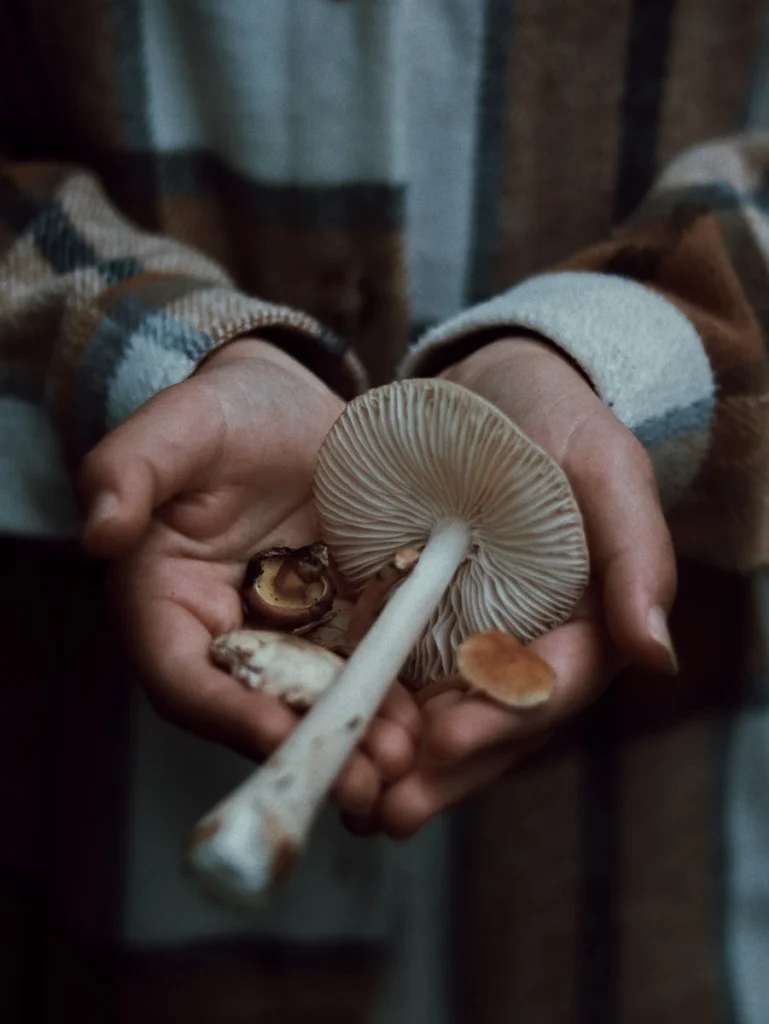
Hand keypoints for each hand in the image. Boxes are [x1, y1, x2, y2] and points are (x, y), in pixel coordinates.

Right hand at [79, 338, 419, 816]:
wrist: (295, 407)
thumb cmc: (226, 412)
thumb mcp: (179, 429)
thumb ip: (130, 471)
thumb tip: (99, 531)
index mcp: (169, 600)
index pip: (185, 675)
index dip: (226, 712)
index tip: (276, 731)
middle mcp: (226, 633)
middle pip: (260, 708)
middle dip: (310, 746)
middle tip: (362, 779)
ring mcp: (291, 633)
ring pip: (321, 699)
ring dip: (361, 736)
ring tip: (406, 759)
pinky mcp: (342, 621)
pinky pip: (367, 666)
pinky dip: (394, 695)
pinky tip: (430, 718)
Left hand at [373, 336, 676, 836]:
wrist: (488, 390)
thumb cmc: (555, 421)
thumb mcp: (605, 468)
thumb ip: (635, 552)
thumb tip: (658, 655)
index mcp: (583, 622)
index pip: (549, 687)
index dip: (501, 720)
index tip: (448, 742)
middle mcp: (526, 645)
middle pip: (490, 723)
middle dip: (441, 771)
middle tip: (385, 812)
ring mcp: (469, 639)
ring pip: (440, 716)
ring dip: (398, 763)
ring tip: (349, 799)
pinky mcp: (418, 620)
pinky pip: (395, 673)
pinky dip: (368, 708)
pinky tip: (327, 734)